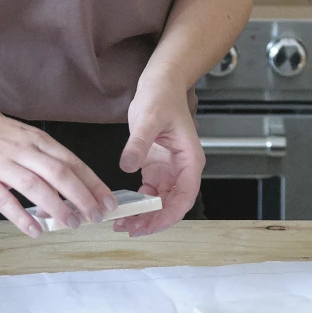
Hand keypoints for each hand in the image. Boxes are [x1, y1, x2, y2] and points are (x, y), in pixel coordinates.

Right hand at [0, 92, 114, 237]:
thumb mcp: (24, 136)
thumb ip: (45, 158)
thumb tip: (72, 185)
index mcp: (37, 139)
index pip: (72, 162)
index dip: (92, 183)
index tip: (108, 201)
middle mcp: (23, 150)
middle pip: (59, 173)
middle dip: (82, 196)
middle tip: (96, 217)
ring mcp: (1, 163)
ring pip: (35, 186)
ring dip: (57, 207)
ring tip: (72, 224)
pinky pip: (4, 200)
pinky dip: (21, 217)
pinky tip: (36, 231)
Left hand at [118, 82, 204, 235]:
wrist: (160, 83)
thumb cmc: (162, 96)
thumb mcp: (149, 118)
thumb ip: (139, 143)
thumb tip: (127, 166)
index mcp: (189, 160)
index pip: (185, 196)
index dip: (168, 215)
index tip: (149, 225)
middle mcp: (182, 169)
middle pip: (172, 205)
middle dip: (153, 220)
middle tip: (129, 229)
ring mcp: (169, 170)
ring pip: (160, 203)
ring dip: (144, 215)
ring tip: (122, 223)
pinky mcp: (155, 167)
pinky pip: (149, 193)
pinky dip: (138, 203)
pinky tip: (123, 208)